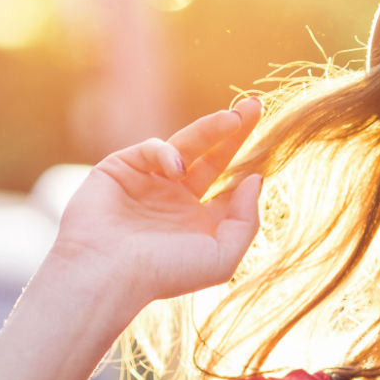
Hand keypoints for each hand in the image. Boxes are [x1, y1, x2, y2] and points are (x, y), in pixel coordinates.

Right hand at [47, 96, 265, 310]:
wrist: (107, 273)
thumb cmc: (166, 272)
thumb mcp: (222, 256)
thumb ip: (245, 220)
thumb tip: (256, 179)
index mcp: (200, 221)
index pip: (230, 185)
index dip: (249, 163)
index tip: (272, 145)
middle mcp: (176, 199)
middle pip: (213, 157)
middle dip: (234, 131)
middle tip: (255, 106)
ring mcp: (149, 181)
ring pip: (187, 145)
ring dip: (212, 128)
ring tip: (234, 118)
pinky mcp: (121, 167)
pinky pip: (152, 147)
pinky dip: (167, 152)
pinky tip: (176, 169)